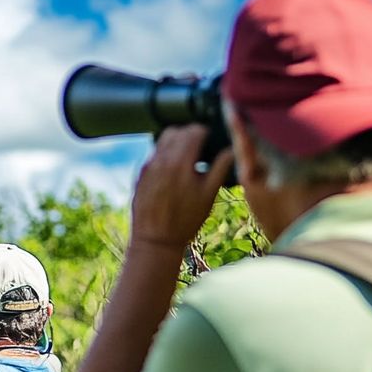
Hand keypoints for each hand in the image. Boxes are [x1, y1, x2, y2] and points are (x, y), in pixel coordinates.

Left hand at [130, 125, 234, 248]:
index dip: (205, 132)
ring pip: (162, 140)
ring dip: (176, 142)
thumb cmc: (185, 220)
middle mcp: (161, 160)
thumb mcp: (208, 195)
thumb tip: (231, 150)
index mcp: (181, 162)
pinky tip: (173, 170)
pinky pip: (153, 155)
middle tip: (199, 146)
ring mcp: (148, 167)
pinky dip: (164, 155)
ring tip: (187, 156)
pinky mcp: (140, 175)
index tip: (210, 140)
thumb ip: (220, 168)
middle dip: (190, 134)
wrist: (155, 240)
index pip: (194, 131)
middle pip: (177, 131)